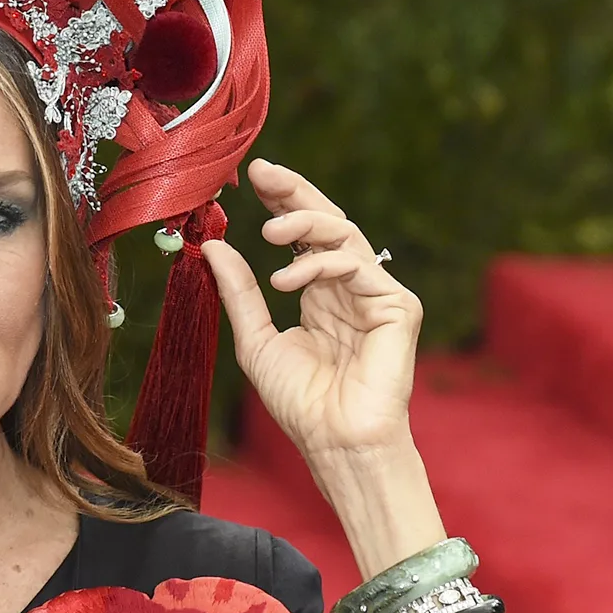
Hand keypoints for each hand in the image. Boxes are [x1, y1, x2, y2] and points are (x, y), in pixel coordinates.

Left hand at [204, 160, 420, 467]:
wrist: (333, 440)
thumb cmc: (300, 402)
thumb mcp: (254, 339)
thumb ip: (239, 292)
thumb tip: (212, 245)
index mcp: (318, 292)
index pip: (300, 235)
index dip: (280, 202)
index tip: (251, 177)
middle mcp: (348, 287)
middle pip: (327, 222)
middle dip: (295, 193)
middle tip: (263, 172)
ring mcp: (377, 295)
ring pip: (346, 235)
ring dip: (303, 223)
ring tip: (265, 232)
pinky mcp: (400, 307)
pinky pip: (361, 267)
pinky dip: (321, 263)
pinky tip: (287, 279)